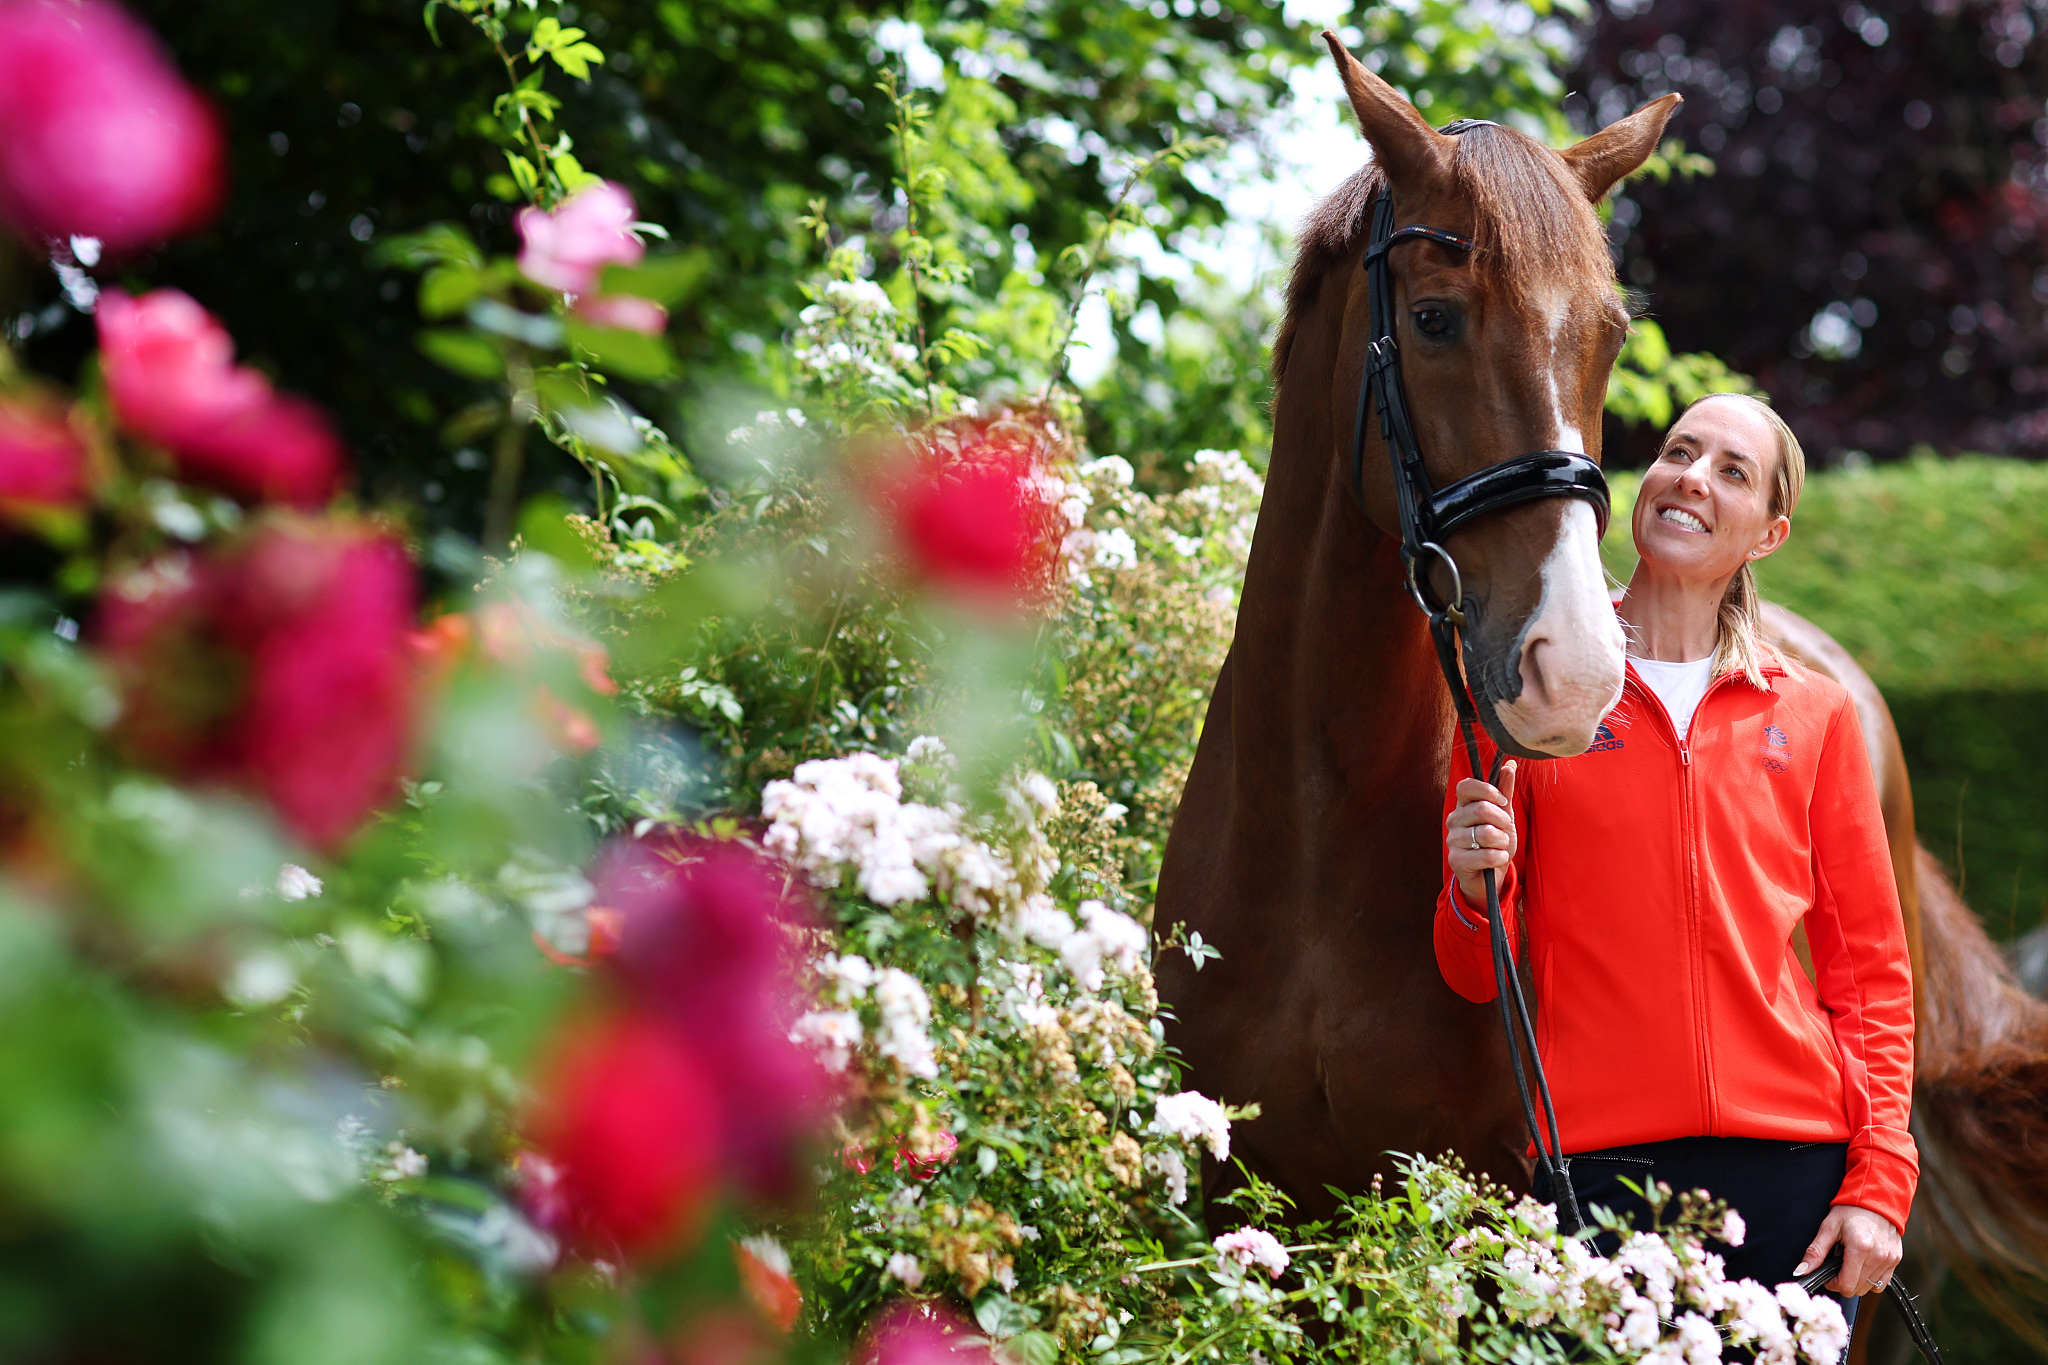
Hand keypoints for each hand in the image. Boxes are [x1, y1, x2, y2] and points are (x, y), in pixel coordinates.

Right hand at [1446, 760, 1516, 907]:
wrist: (1491, 874)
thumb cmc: (1496, 842)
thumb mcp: (1504, 815)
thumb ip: (1504, 791)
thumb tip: (1509, 765)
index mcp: (1463, 806)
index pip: (1465, 786)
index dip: (1487, 791)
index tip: (1502, 801)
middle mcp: (1453, 821)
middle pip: (1481, 809)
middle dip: (1502, 821)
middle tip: (1504, 830)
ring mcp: (1452, 841)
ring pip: (1486, 833)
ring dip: (1502, 842)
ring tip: (1499, 846)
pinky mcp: (1456, 861)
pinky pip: (1487, 855)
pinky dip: (1500, 857)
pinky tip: (1497, 859)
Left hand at [1796, 1204, 1901, 1296]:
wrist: (1875, 1198)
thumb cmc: (1851, 1210)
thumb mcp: (1828, 1227)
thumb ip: (1815, 1252)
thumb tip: (1802, 1271)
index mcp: (1860, 1248)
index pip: (1846, 1284)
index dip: (1833, 1283)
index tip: (1828, 1273)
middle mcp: (1878, 1256)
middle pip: (1857, 1288)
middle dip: (1844, 1280)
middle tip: (1839, 1261)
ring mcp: (1889, 1259)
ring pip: (1870, 1287)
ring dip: (1857, 1278)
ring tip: (1852, 1258)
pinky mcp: (1896, 1260)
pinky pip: (1882, 1282)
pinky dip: (1870, 1278)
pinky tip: (1864, 1263)